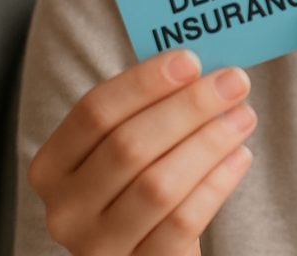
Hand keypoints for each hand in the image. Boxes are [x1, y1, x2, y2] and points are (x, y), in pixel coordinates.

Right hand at [28, 49, 256, 254]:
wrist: (144, 252)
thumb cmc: (138, 182)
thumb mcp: (126, 147)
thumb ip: (148, 109)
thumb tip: (200, 68)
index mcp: (52, 166)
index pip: (94, 112)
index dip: (144, 82)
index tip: (191, 60)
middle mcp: (65, 209)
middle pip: (129, 146)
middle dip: (189, 107)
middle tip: (234, 82)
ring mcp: (99, 246)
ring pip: (158, 185)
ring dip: (209, 142)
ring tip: (244, 116)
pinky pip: (183, 222)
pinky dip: (216, 183)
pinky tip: (240, 156)